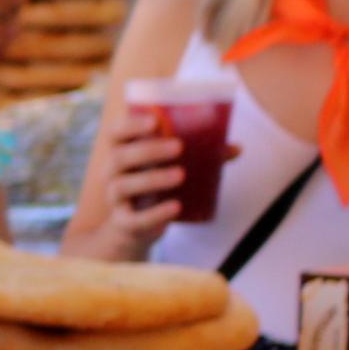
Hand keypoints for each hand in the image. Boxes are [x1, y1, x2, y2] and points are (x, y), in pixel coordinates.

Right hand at [62, 93, 186, 263]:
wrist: (133, 228)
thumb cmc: (154, 187)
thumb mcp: (172, 167)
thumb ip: (201, 156)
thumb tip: (236, 148)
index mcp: (122, 152)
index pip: (116, 133)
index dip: (130, 125)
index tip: (155, 121)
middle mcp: (112, 174)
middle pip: (119, 157)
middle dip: (148, 150)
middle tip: (178, 147)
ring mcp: (115, 199)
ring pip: (123, 186)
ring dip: (152, 179)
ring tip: (181, 175)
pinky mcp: (124, 223)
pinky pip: (134, 219)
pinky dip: (155, 214)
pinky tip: (176, 207)